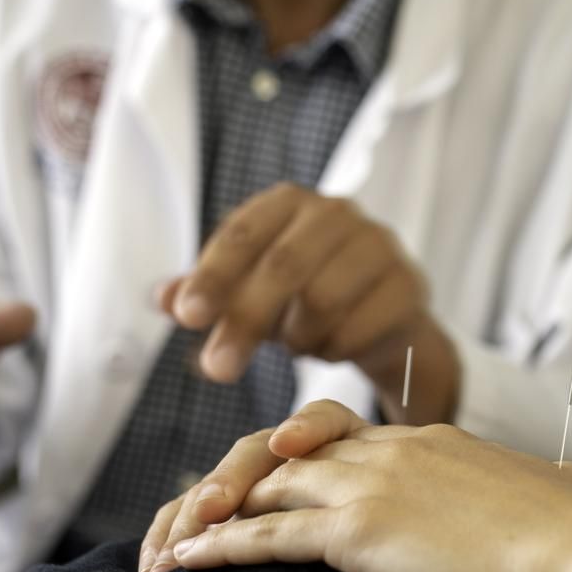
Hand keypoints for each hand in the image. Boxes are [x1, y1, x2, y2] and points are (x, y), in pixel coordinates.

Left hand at [156, 401, 571, 571]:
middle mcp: (392, 450)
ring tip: (168, 542)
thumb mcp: (556, 495)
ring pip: (262, 481)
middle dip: (230, 478)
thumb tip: (569, 491)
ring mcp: (373, 485)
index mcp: (430, 442)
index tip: (263, 487)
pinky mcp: (360, 530)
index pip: (338, 438)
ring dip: (207, 511)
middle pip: (284, 448)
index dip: (291, 460)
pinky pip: (267, 532)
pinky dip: (219, 545)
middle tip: (194, 513)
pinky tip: (187, 561)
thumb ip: (541, 488)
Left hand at [160, 183, 458, 422]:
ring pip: (322, 301)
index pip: (243, 233)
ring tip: (294, 345)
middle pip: (283, 267)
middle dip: (245, 322)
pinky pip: (358, 329)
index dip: (213, 275)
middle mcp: (337, 213)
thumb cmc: (301, 295)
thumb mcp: (247, 291)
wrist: (382, 316)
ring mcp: (379, 245)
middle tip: (217, 369)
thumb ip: (205, 293)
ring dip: (296, 338)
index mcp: (289, 202)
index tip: (188, 318)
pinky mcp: (408, 284)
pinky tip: (330, 347)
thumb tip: (163, 298)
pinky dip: (332, 350)